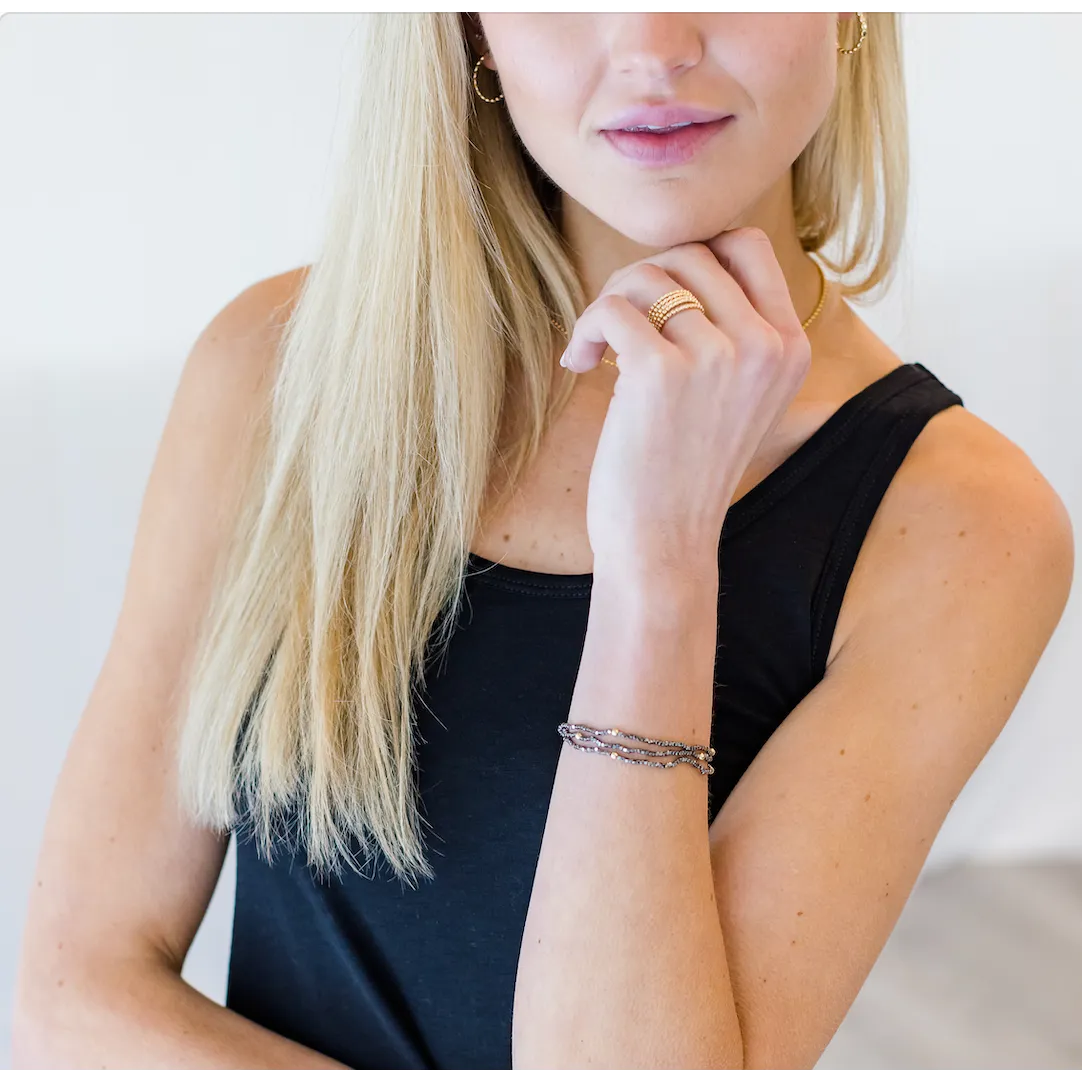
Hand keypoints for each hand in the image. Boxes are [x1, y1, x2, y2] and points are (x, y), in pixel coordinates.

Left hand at [561, 228, 812, 579]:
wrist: (663, 542)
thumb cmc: (685, 470)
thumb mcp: (736, 396)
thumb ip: (731, 330)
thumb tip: (675, 260)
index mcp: (790, 347)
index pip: (746, 244)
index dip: (691, 255)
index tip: (659, 297)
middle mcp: (764, 345)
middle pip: (689, 253)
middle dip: (640, 281)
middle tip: (615, 325)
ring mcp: (718, 357)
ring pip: (646, 276)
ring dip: (607, 306)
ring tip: (595, 350)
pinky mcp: (662, 372)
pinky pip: (610, 308)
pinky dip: (585, 329)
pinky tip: (579, 363)